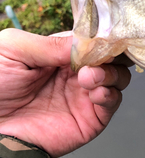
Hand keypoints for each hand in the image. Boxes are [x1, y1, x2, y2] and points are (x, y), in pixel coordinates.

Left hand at [0, 29, 131, 157]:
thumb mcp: (13, 50)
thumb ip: (49, 44)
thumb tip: (85, 42)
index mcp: (60, 54)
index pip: (92, 40)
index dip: (101, 37)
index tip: (103, 37)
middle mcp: (77, 73)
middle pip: (112, 57)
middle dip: (112, 54)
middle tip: (99, 58)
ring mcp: (84, 96)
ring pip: (118, 77)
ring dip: (111, 73)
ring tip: (89, 77)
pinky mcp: (90, 119)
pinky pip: (112, 102)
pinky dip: (110, 94)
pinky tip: (95, 92)